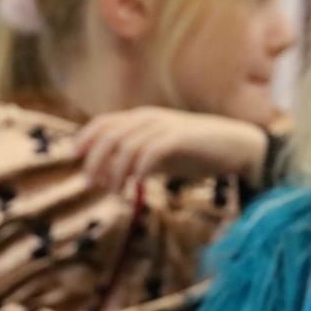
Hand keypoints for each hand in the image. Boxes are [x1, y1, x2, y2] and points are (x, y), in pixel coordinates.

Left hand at [77, 108, 267, 195]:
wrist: (237, 146)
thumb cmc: (199, 151)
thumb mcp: (163, 154)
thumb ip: (139, 160)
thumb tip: (112, 176)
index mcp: (144, 118)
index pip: (104, 123)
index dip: (84, 138)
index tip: (73, 158)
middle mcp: (150, 118)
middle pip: (110, 134)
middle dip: (94, 159)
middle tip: (90, 183)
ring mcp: (165, 126)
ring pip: (127, 145)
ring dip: (116, 171)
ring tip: (116, 192)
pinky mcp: (179, 138)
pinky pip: (150, 152)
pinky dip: (138, 169)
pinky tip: (137, 184)